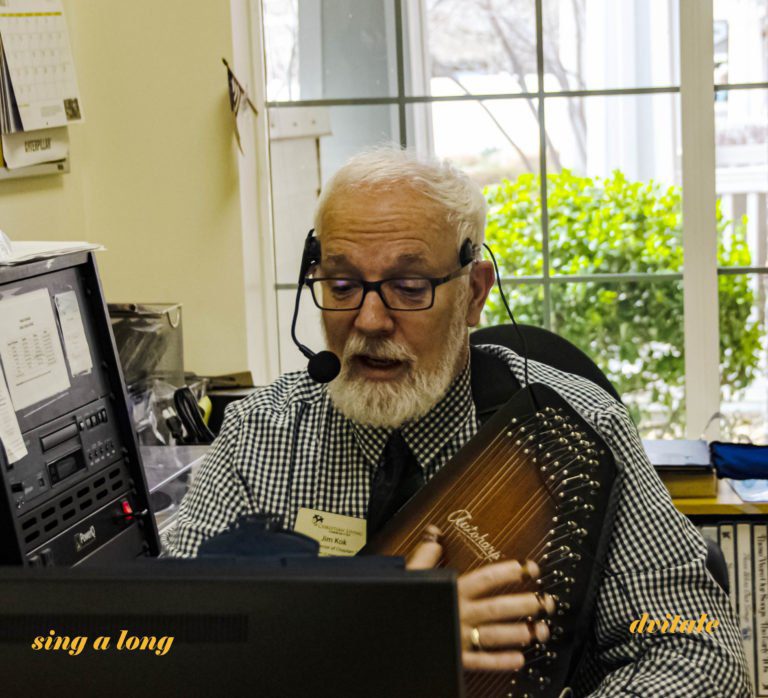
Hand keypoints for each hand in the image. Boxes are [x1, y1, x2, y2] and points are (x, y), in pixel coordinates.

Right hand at [407, 526, 554, 671]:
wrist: (385, 634)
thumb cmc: (398, 601)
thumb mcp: (410, 573)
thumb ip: (426, 554)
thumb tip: (434, 533)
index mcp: (451, 590)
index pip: (486, 578)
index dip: (510, 572)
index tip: (530, 568)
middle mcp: (459, 613)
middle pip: (498, 609)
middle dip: (525, 605)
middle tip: (547, 602)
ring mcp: (459, 636)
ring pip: (495, 635)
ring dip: (520, 633)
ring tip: (541, 631)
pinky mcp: (454, 657)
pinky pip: (481, 661)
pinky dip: (501, 661)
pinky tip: (519, 660)